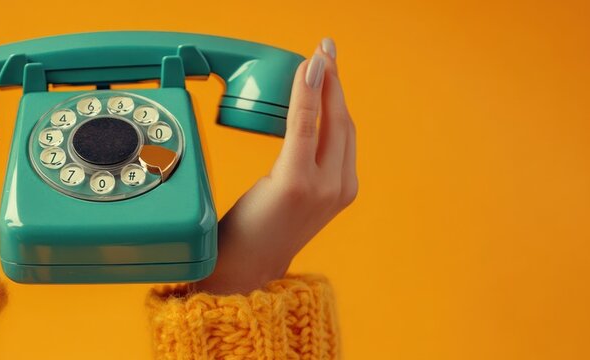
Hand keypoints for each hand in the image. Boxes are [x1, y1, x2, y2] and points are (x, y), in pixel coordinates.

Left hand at [194, 38, 357, 293]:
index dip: (339, 94)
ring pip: (329, 119)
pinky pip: (305, 127)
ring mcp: (322, 187)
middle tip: (324, 50)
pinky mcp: (296, 183)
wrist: (244, 269)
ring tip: (315, 58)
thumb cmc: (261, 231)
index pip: (345, 130)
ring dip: (322, 82)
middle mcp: (340, 187)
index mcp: (342, 189)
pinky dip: (306, 95)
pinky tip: (305, 74)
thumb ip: (304, 165)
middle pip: (342, 120)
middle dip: (334, 80)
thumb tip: (298, 128)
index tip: (330, 65)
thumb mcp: (291, 194)